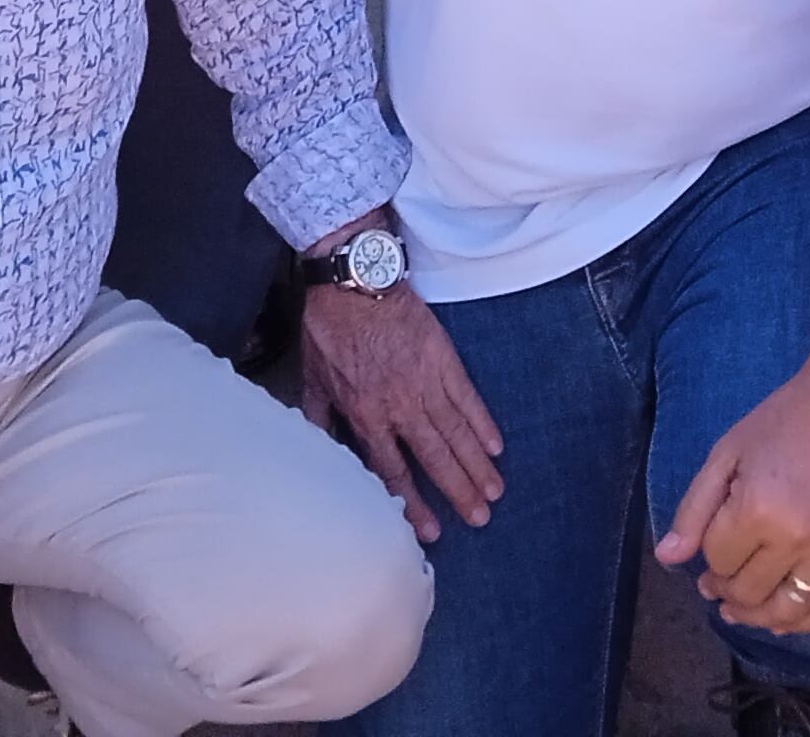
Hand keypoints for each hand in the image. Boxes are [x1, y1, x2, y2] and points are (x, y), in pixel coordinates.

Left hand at [298, 280, 502, 541]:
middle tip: (481, 519)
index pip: (392, 471)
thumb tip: (319, 453)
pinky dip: (483, 421)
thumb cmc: (330, 328)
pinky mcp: (443, 358)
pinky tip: (496, 445)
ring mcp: (425, 381)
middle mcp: (399, 405)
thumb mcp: (313, 378)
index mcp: (365, 414)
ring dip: (477, 464)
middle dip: (459, 491)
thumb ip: (319, 420)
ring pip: (456, 432)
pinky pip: (468, 396)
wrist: (356, 279)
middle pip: (434, 457)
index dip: (414, 504)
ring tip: (495, 491)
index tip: (433, 530)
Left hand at [655, 352, 809, 634]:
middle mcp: (794, 538)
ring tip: (740, 608)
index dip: (707, 554)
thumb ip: (695, 508)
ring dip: (756, 616)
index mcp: (755, 509)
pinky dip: (804, 624)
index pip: (717, 557)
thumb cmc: (784, 419)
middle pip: (747, 589)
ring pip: (785, 610)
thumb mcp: (727, 452)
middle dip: (724, 588)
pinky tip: (783, 620)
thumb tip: (667, 557)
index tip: (709, 543)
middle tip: (716, 582)